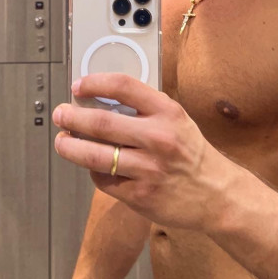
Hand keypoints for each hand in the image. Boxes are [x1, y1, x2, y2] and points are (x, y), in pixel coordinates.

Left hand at [52, 73, 234, 230]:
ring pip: (96, 156)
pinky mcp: (140, 195)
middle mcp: (158, 138)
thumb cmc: (191, 153)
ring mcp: (149, 169)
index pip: (123, 87)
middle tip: (60, 115)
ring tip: (62, 141)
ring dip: (71, 147)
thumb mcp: (176, 120)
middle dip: (72, 117)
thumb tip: (99, 100)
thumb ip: (145, 109)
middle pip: (101, 123)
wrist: (217, 194)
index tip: (77, 87)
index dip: (94, 83)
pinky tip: (92, 166)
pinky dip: (94, 172)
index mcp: (167, 113)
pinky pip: (104, 181)